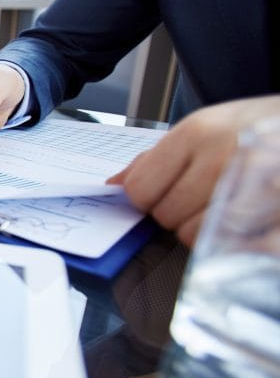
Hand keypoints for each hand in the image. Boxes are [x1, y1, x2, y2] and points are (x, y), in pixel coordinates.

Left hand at [107, 95, 279, 246]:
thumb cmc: (258, 128)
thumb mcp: (206, 126)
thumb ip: (157, 158)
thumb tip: (114, 185)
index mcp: (198, 133)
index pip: (140, 189)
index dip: (146, 198)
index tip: (163, 193)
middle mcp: (224, 158)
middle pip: (166, 216)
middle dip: (177, 214)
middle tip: (203, 199)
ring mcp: (256, 187)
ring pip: (197, 237)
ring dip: (206, 232)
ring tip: (227, 210)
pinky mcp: (279, 216)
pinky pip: (237, 250)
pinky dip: (237, 247)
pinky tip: (246, 230)